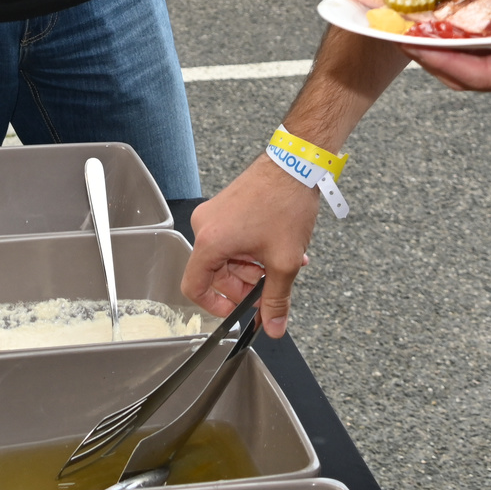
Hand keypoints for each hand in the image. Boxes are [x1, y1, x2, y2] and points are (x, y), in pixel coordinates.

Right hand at [181, 151, 320, 338]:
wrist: (296, 164)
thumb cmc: (285, 203)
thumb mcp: (284, 261)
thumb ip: (277, 299)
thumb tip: (274, 326)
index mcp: (211, 241)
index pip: (194, 287)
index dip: (214, 306)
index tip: (235, 311)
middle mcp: (205, 226)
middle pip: (214, 273)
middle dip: (244, 284)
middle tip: (270, 285)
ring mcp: (215, 214)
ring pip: (227, 257)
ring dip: (254, 267)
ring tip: (283, 262)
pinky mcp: (226, 207)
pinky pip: (233, 240)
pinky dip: (253, 250)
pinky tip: (278, 248)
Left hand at [406, 0, 490, 96]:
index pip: (482, 73)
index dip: (442, 60)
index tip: (408, 42)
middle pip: (470, 71)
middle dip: (429, 53)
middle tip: (392, 29)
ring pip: (481, 59)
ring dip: (445, 43)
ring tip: (412, 21)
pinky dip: (472, 32)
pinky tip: (458, 14)